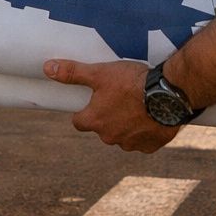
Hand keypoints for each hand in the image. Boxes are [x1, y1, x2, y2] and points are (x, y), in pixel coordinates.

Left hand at [43, 58, 177, 153]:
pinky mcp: (150, 146)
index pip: (79, 121)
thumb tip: (47, 68)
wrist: (169, 94)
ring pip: (123, 136)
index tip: (93, 101)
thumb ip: (73, 73)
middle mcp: (110, 137)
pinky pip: (143, 141)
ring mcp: (131, 144)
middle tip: (120, 98)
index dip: (84, 111)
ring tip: (138, 105)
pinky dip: (145, 131)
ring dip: (127, 125)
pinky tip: (151, 116)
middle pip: (102, 129)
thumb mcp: (100, 73)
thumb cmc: (132, 83)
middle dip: (108, 117)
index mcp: (95, 121)